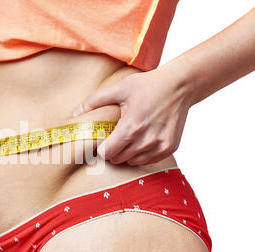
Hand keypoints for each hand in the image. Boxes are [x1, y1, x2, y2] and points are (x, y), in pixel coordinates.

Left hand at [74, 69, 189, 165]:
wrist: (180, 86)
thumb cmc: (147, 85)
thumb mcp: (119, 88)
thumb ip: (94, 101)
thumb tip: (75, 113)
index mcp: (131, 127)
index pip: (106, 154)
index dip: (101, 148)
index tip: (102, 139)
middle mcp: (146, 141)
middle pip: (118, 159)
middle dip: (113, 150)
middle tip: (115, 136)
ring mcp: (159, 146)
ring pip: (132, 162)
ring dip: (127, 153)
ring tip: (129, 136)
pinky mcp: (169, 148)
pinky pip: (147, 160)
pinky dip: (141, 153)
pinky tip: (142, 138)